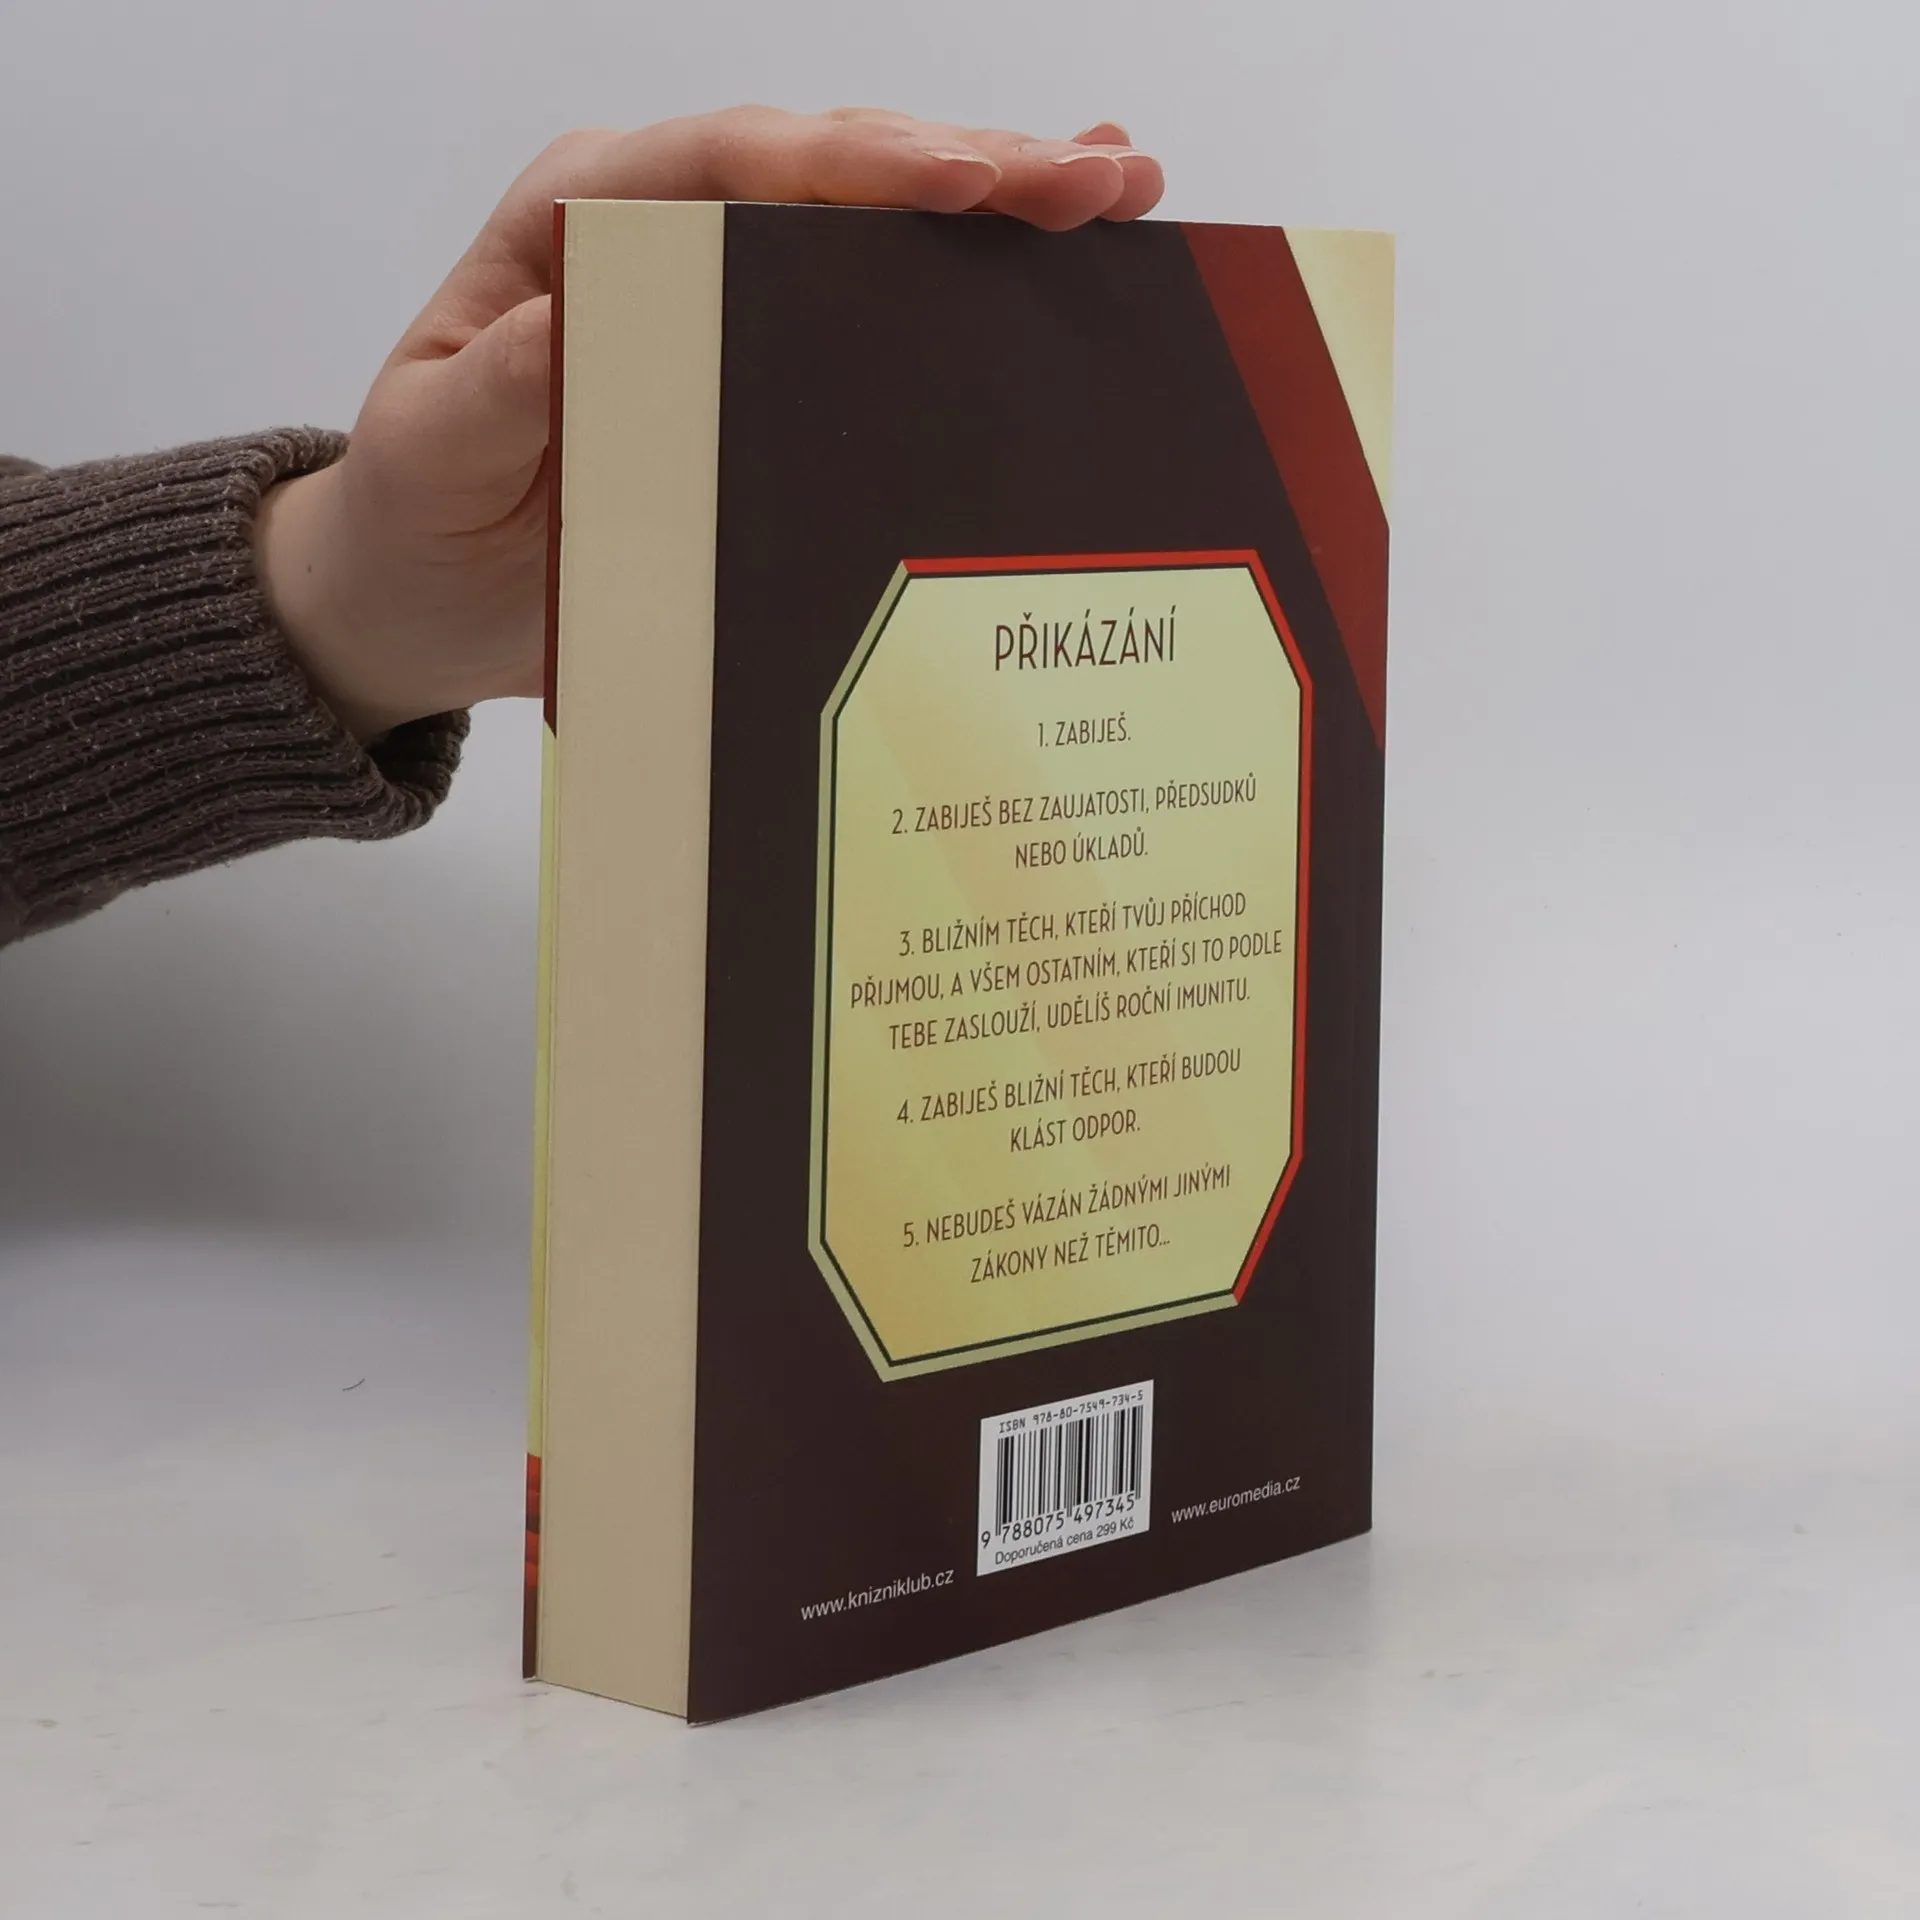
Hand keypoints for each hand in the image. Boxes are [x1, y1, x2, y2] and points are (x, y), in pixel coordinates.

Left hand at [254, 107, 1166, 740]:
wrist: (420, 584)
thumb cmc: (417, 512)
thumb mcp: (432, 455)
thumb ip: (498, 392)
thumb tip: (577, 323)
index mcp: (584, 219)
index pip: (738, 162)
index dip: (859, 165)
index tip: (966, 180)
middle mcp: (664, 225)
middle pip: (832, 167)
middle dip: (975, 164)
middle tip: (1102, 180)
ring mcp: (720, 281)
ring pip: (873, 215)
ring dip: (1000, 197)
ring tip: (1120, 185)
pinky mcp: (758, 348)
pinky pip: (870, 292)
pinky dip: (966, 268)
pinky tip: (1053, 247)